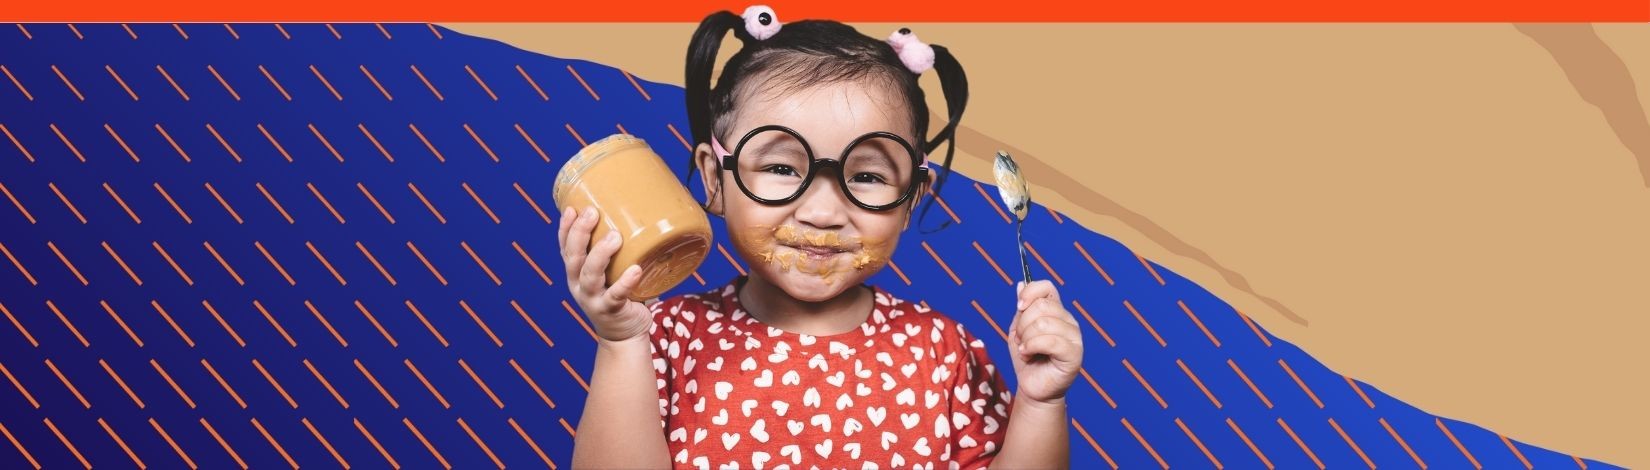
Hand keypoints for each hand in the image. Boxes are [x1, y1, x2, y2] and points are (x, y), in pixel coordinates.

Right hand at [558, 206, 650, 342]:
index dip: (565, 228)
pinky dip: (625, 283)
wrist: (623, 334)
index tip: (572, 208)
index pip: (565, 247)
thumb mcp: (610, 271)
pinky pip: (616, 296)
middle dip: (580, 233)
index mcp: (576, 273)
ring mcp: (592, 299)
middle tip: (592, 212)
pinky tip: (635, 270)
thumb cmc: (619, 294)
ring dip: (600, 254)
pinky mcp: (611, 311)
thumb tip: (637, 213)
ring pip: (590, 275)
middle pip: (573, 257)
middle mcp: (579, 285)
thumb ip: (615, 250)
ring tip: (615, 237)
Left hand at [1007, 280, 1083, 405]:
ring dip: (1026, 338)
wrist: (1032, 387)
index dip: (1030, 293)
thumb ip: (1022, 308)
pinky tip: (1028, 356)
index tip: (1019, 307)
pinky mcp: (1074, 354)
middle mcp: (1069, 321)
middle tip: (1022, 340)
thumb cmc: (1027, 359)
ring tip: (1025, 350)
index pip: (1047, 287)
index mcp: (1057, 311)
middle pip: (1041, 305)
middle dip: (1022, 324)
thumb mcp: (1018, 330)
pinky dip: (1031, 348)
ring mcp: (1074, 337)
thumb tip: (1021, 283)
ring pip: (1043, 323)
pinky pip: (1050, 341)